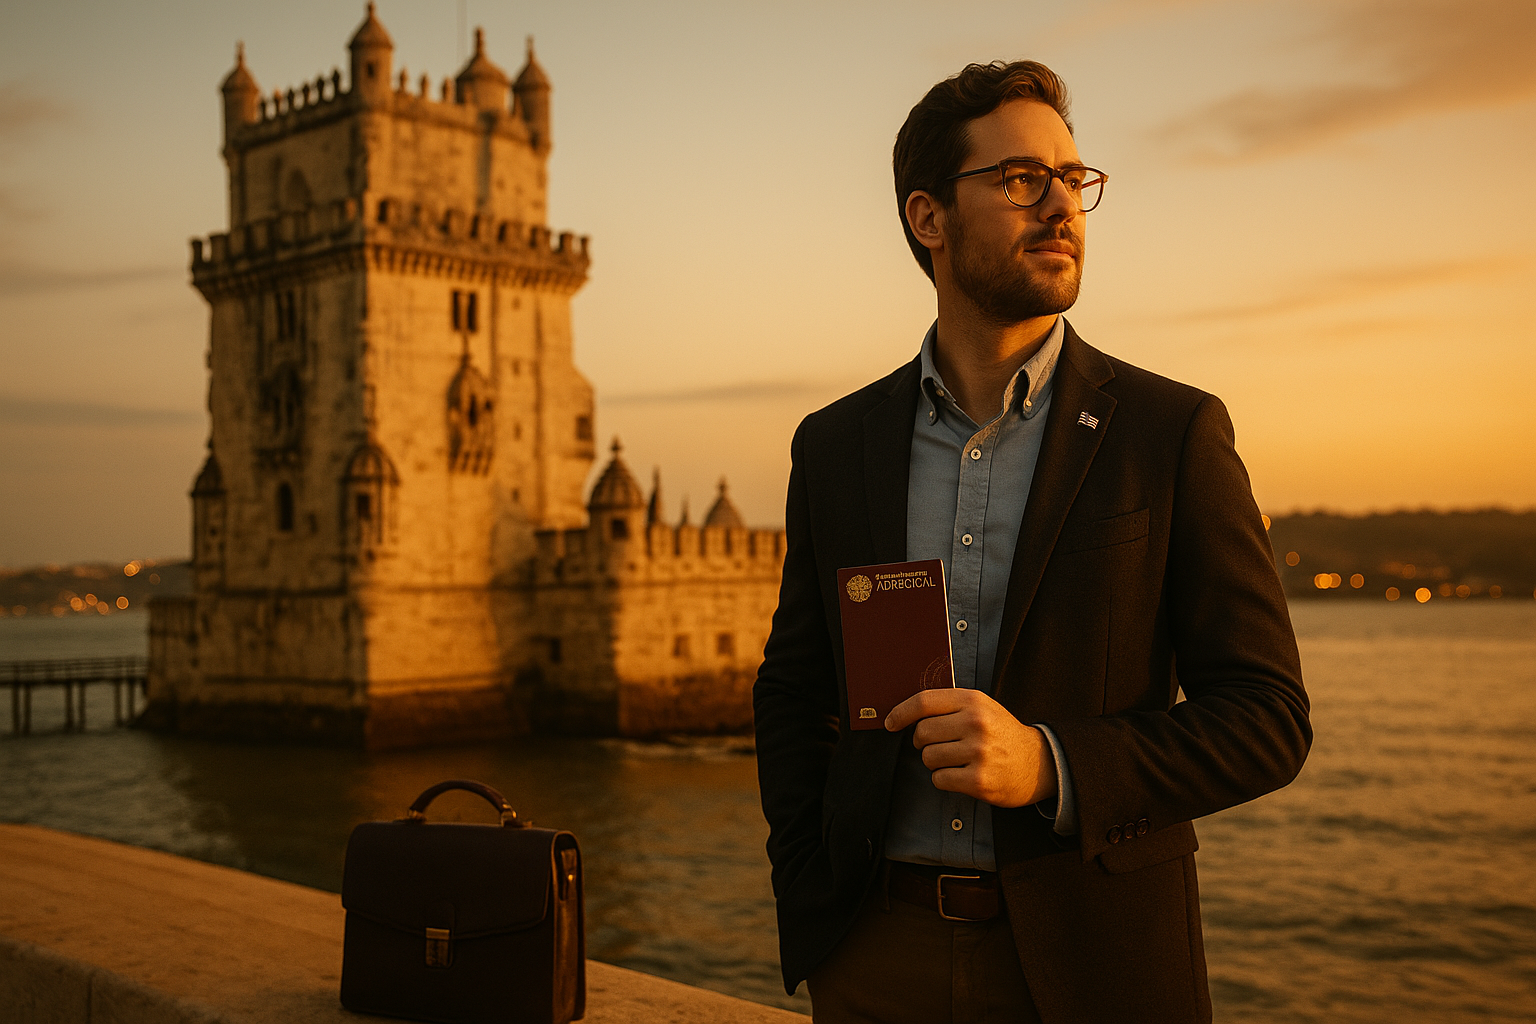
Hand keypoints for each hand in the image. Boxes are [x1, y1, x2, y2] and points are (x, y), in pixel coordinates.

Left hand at [885, 689, 1057, 807]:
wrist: (1039, 763)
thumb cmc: (1002, 734)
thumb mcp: (982, 708)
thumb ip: (950, 706)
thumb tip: (906, 713)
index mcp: (973, 701)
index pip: (924, 702)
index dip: (901, 712)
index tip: (890, 723)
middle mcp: (975, 723)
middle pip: (921, 733)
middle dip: (922, 743)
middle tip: (938, 745)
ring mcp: (978, 752)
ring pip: (928, 757)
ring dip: (935, 762)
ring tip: (957, 760)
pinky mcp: (979, 780)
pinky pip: (939, 779)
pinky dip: (944, 779)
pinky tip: (962, 774)